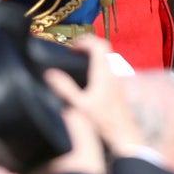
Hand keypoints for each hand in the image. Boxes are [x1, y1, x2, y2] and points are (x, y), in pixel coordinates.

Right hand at [45, 34, 142, 173]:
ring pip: (108, 56)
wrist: (123, 133)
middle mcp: (113, 71)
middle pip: (104, 47)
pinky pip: (110, 66)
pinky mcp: (119, 85)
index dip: (84, 41)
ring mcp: (118, 77)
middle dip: (89, 44)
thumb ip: (64, 88)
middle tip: (74, 50)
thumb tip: (50, 73)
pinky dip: (99, 63)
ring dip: (94, 53)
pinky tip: (89, 75)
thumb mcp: (79, 105)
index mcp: (103, 71)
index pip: (98, 44)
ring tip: (79, 60)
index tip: (71, 46)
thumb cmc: (102, 120)